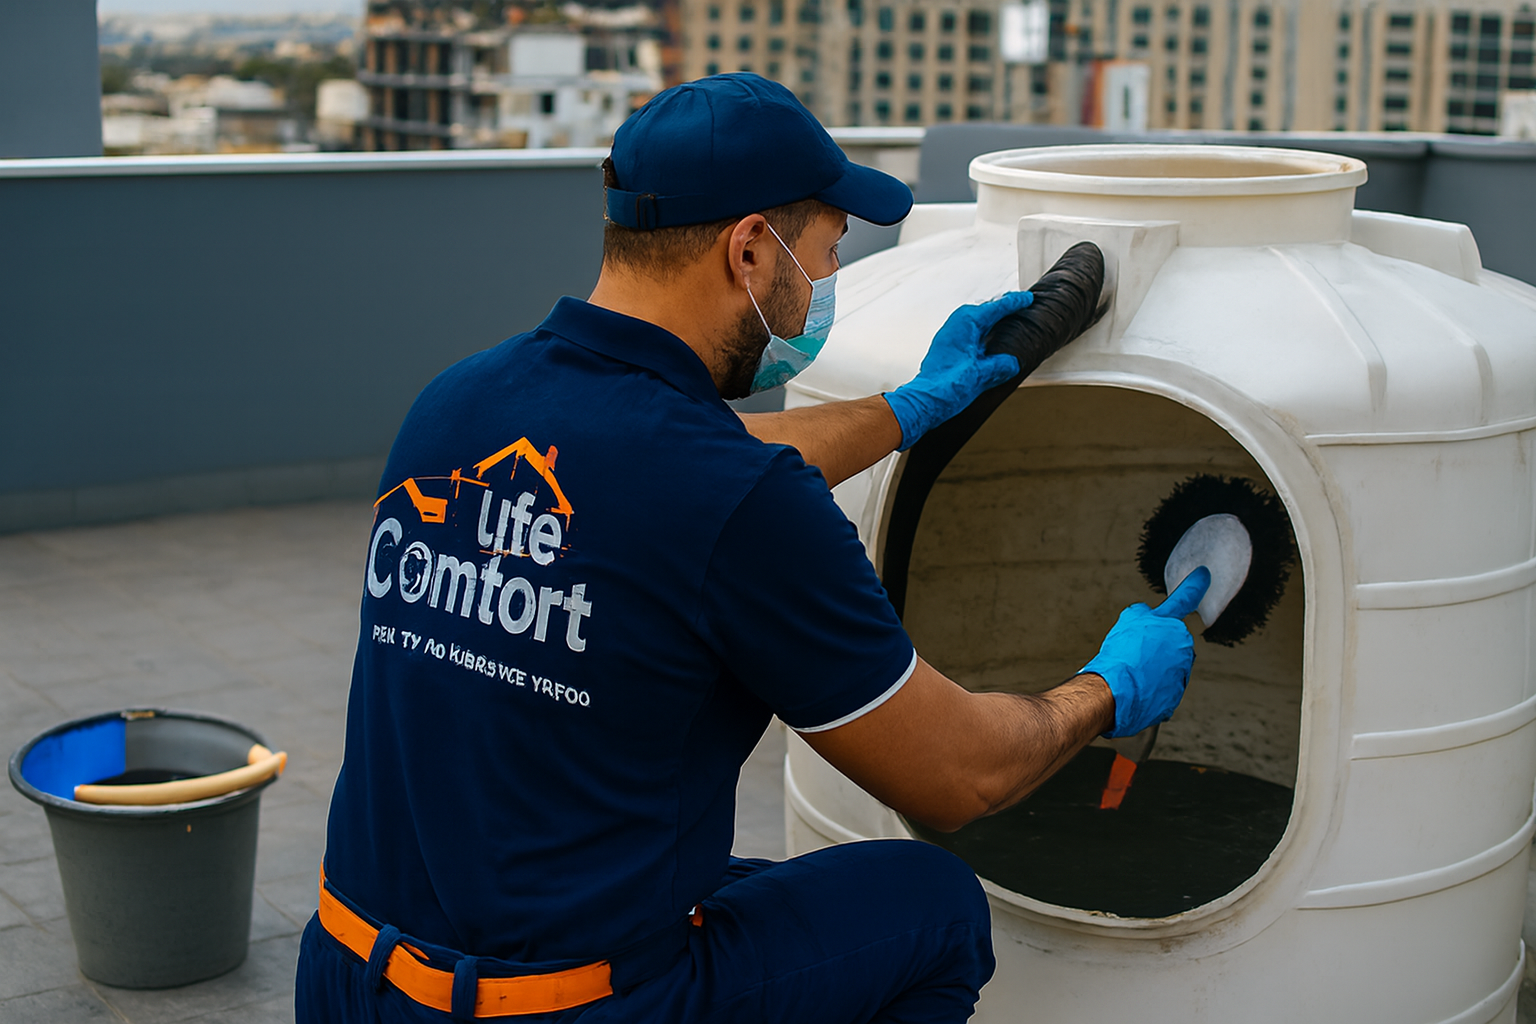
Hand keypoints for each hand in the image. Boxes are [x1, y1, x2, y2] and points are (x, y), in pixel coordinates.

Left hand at [883, 291, 1031, 450]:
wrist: (927, 400)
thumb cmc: (947, 385)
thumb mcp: (984, 374)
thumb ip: (1002, 365)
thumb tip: (1012, 363)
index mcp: (967, 322)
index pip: (997, 307)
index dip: (1014, 303)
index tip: (1026, 298)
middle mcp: (956, 324)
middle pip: (985, 311)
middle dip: (1003, 310)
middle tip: (1020, 307)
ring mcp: (950, 335)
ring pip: (977, 323)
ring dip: (992, 324)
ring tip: (1008, 324)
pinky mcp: (947, 348)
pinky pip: (970, 334)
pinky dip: (982, 335)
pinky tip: (989, 345)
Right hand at [1082, 568, 1208, 737]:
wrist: (1116, 690)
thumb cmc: (1121, 653)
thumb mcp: (1128, 620)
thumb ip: (1143, 614)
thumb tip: (1147, 617)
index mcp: (1171, 624)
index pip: (1185, 599)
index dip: (1195, 585)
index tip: (1204, 574)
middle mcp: (1183, 647)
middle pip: (1171, 644)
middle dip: (1156, 649)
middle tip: (1134, 654)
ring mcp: (1181, 673)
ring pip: (1167, 668)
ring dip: (1152, 671)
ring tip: (1132, 673)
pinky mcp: (1174, 697)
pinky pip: (1161, 690)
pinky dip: (1149, 690)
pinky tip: (1134, 688)